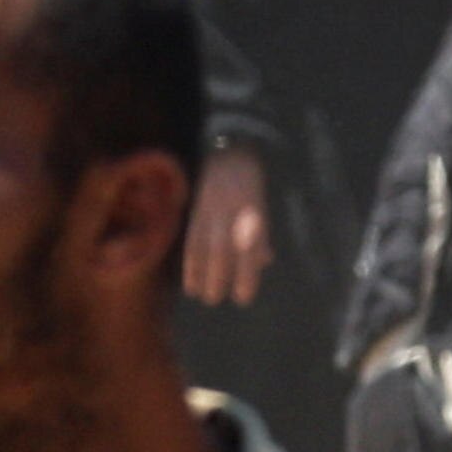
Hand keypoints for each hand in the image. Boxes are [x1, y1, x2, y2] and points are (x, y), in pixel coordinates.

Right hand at [182, 144, 268, 304]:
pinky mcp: (196, 207)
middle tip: (214, 299)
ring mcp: (211, 209)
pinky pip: (190, 236)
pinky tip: (187, 275)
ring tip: (197, 293)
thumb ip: (261, 236)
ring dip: (198, 272)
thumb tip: (264, 262)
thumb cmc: (249, 185)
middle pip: (222, 249)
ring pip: (203, 244)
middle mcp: (231, 212)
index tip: (243, 298)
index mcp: (253, 214)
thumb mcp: (262, 208)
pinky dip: (188, 258)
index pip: (250, 250)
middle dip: (218, 276)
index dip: (246, 276)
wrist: (231, 152)